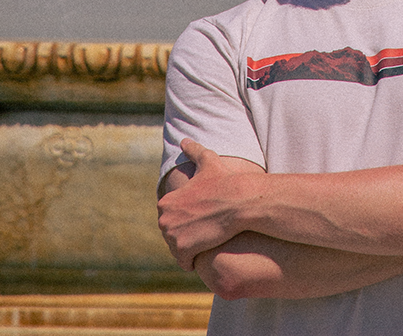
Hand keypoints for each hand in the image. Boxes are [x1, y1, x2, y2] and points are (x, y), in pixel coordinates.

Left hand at [158, 140, 258, 270]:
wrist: (238, 200)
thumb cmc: (224, 181)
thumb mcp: (207, 162)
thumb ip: (193, 151)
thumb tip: (184, 140)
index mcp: (166, 202)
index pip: (170, 219)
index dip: (185, 220)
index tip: (199, 218)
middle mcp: (164, 219)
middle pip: (172, 236)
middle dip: (185, 236)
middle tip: (204, 231)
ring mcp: (173, 236)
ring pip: (178, 251)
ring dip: (190, 249)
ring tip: (206, 241)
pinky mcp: (183, 250)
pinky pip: (185, 262)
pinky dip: (193, 261)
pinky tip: (206, 252)